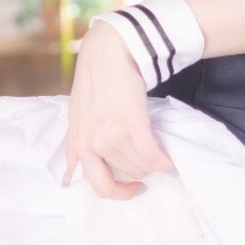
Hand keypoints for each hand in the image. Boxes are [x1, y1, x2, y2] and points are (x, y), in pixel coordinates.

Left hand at [62, 21, 176, 199]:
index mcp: (77, 144)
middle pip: (124, 176)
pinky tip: (170, 160)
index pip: (96, 184)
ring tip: (159, 152)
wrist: (108, 52)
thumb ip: (80, 142)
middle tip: (150, 163)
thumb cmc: (95, 81)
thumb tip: (74, 173)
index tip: (132, 187)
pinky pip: (152, 156)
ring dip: (153, 164)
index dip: (118, 192)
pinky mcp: (130, 123)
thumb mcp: (78, 116)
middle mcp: (90, 144)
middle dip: (140, 174)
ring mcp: (109, 135)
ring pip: (139, 166)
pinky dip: (164, 162)